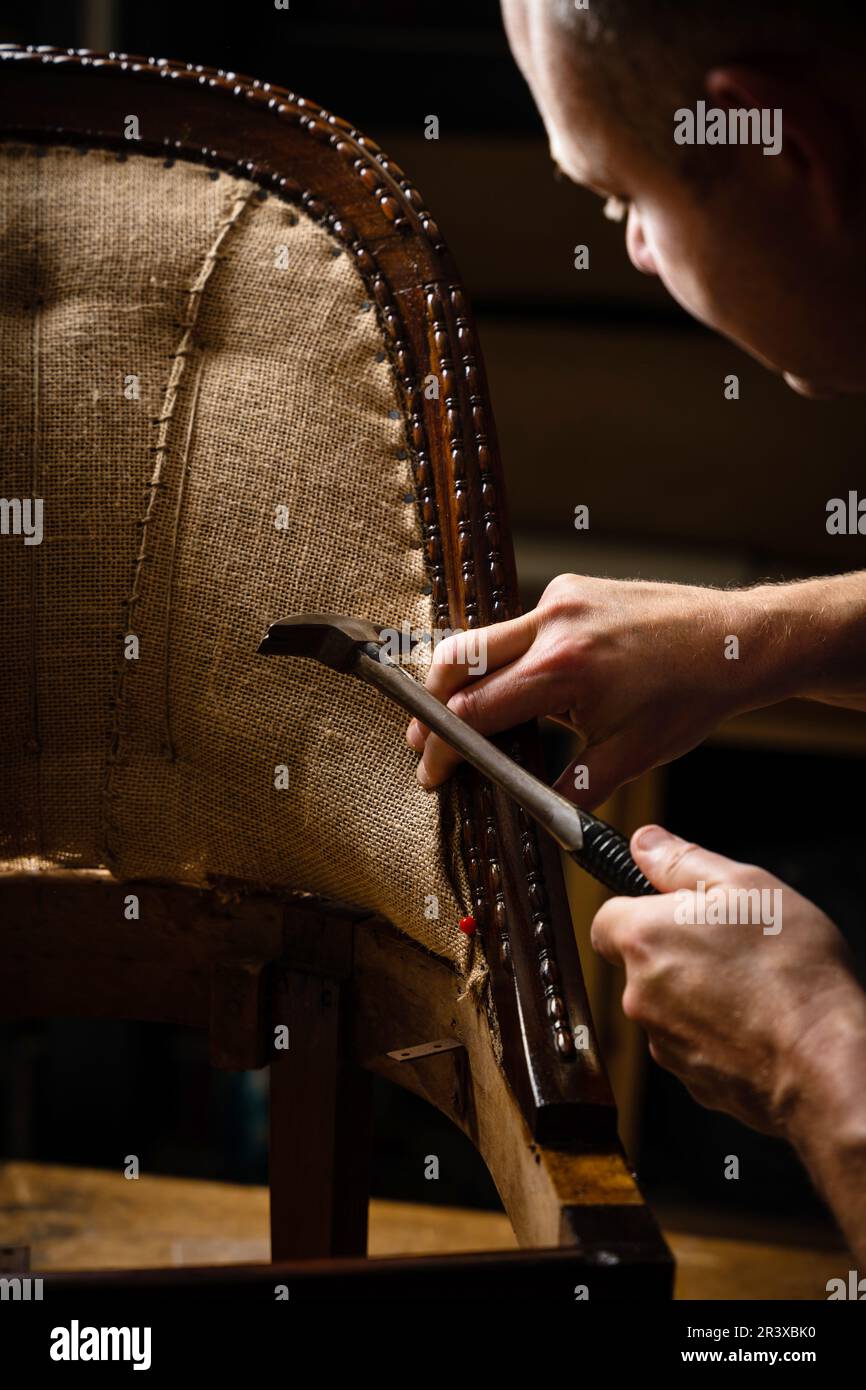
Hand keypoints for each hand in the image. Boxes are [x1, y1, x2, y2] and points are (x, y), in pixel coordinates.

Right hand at [407, 573, 793, 807]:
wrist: (733, 641)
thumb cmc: (689, 697)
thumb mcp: (630, 757)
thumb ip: (570, 788)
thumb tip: (528, 812)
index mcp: (565, 669)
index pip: (475, 712)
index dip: (444, 748)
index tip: (432, 773)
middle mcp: (555, 623)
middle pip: (457, 662)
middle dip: (431, 708)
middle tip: (424, 745)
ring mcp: (560, 598)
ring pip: (483, 640)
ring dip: (463, 682)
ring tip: (458, 720)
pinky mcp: (569, 587)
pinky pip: (518, 627)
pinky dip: (506, 659)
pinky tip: (515, 687)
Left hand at [590, 825, 858, 1135]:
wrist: (825, 1062)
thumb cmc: (792, 971)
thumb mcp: (747, 886)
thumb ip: (682, 862)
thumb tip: (644, 843)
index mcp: (644, 938)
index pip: (608, 918)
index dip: (642, 910)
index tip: (676, 911)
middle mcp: (639, 994)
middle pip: (641, 963)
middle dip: (678, 952)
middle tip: (733, 946)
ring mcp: (663, 1042)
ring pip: (668, 1005)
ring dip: (698, 993)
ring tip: (754, 987)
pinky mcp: (690, 1081)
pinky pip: (694, 1043)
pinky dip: (717, 1032)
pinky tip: (757, 1024)